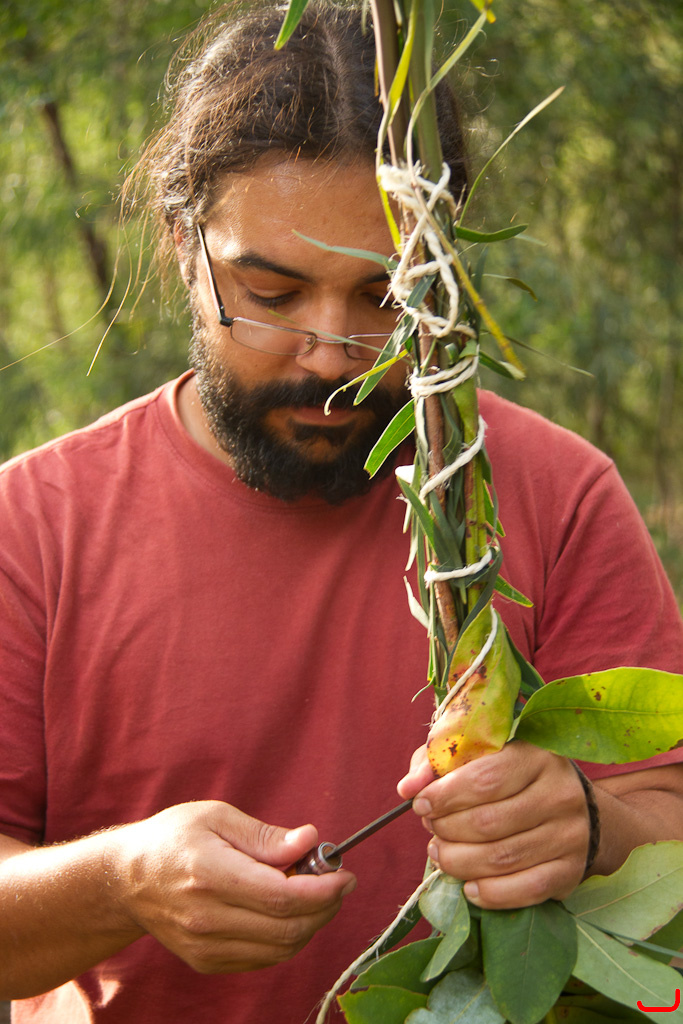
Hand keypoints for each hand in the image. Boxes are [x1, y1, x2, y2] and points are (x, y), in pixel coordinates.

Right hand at [111, 801, 355, 972]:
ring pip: (280, 949)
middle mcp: (206, 917)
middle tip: (338, 883)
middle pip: (287, 927)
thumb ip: (265, 835)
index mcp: (209, 874)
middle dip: (325, 907)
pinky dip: (288, 938)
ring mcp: (205, 945)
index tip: (345, 875)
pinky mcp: (206, 962)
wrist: (126, 880)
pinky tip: (289, 912)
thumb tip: (311, 840)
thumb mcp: (216, 816)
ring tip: (315, 894)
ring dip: (311, 924)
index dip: (323, 889)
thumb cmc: (173, 838)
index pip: (282, 896)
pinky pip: (264, 958)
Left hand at [398, 741, 589, 908]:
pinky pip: (525, 890)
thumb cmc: (511, 776)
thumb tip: (407, 788)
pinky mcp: (570, 872)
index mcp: (536, 756)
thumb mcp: (476, 755)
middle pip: (488, 822)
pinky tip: (469, 887)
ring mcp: (569, 835)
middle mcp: (559, 794)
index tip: (420, 805)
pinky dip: (490, 894)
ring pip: (501, 858)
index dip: (445, 796)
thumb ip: (437, 763)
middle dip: (447, 830)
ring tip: (440, 854)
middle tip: (431, 830)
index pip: (484, 779)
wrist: (572, 808)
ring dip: (459, 862)